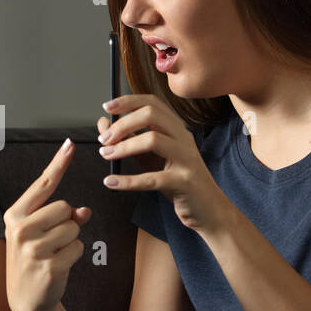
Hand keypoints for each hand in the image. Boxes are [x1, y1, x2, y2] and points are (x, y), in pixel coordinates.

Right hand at [3, 139, 91, 310]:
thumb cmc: (35, 259)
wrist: (28, 300)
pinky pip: (79, 247)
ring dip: (71, 240)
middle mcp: (20, 229)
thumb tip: (84, 212)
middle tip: (52, 241)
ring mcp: (33, 248)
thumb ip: (57, 216)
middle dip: (67, 222)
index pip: (42, 185)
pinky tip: (58, 266)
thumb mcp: (39, 234)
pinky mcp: (49, 265)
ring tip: (54, 254)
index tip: (70, 145)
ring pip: (74, 227)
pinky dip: (75, 255)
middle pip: (64, 207)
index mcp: (14, 216)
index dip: (58, 164)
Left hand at [98, 94, 228, 232]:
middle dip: (122, 124)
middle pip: (151, 115)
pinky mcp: (184, 182)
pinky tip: (111, 182)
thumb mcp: (150, 157)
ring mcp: (186, 159)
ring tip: (106, 155)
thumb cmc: (177, 181)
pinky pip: (153, 178)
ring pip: (153, 140)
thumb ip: (128, 139)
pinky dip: (128, 180)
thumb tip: (103, 124)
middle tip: (104, 139)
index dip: (127, 101)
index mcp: (176, 128)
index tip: (106, 107)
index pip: (152, 103)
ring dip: (124, 147)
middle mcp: (183, 138)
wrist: (208, 209)